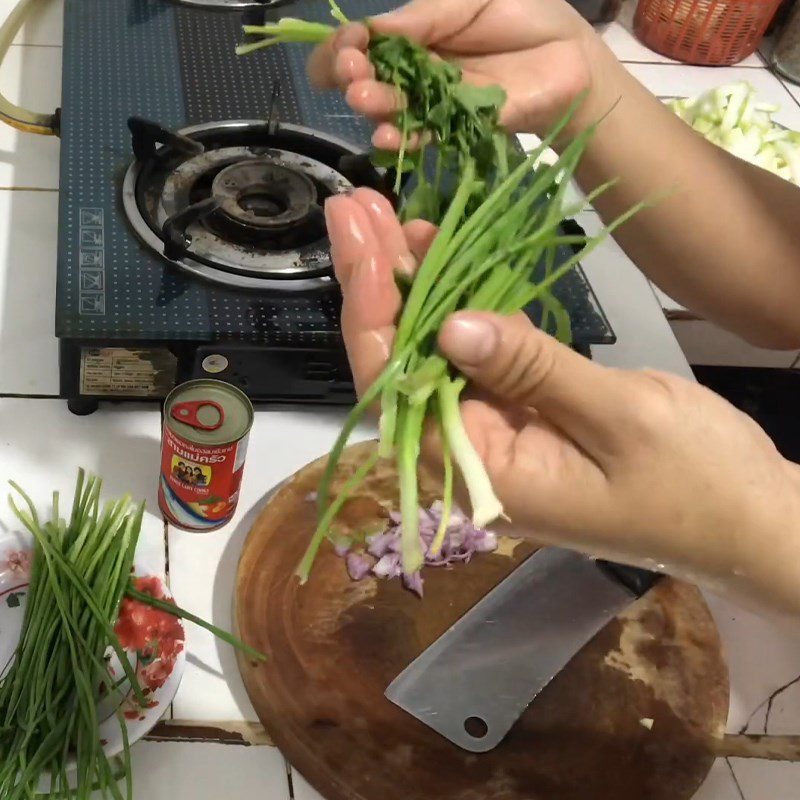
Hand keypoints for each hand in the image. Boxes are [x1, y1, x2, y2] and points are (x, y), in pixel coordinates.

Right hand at [307, 0, 616, 143]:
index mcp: (414, 33)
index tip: (346, 47)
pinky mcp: (457, 130)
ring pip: (394, 108)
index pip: (367, 41)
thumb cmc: (523, 16)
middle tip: (351, 74)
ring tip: (363, 100)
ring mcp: (434, 103)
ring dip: (375, 106)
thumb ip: (427, 16)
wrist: (569, 56)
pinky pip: (426, 136)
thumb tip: (374, 29)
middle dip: (353, 74)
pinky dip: (405, 139)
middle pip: (372, 77)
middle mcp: (416, 71)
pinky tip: (386, 136)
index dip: (346, 45)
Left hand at [325, 189, 799, 615]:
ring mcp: (497, 435)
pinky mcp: (521, 414)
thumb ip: (531, 369)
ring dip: (412, 286)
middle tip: (357, 208)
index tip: (360, 239)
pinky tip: (444, 255)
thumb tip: (449, 324)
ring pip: (434, 355)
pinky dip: (460, 303)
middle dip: (377, 286)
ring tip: (389, 217)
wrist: (747, 517)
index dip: (373, 312)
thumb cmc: (696, 481)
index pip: (399, 390)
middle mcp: (474, 458)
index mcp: (484, 476)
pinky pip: (477, 356)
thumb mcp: (619, 418)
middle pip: (403, 366)